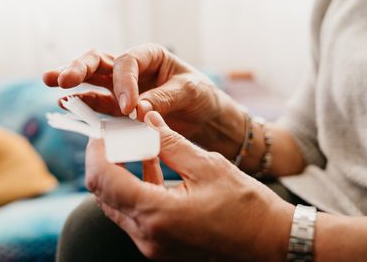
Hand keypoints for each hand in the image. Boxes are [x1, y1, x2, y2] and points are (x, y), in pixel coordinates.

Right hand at [42, 44, 220, 138]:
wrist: (204, 116)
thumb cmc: (200, 96)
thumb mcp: (189, 92)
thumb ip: (163, 98)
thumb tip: (136, 111)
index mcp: (151, 56)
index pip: (127, 62)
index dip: (124, 83)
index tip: (129, 108)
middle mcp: (133, 68)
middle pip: (100, 62)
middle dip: (80, 68)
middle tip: (63, 79)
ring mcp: (123, 87)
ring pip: (93, 79)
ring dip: (72, 81)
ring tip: (52, 83)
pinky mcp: (120, 107)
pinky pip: (99, 103)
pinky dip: (85, 104)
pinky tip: (68, 104)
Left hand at [85, 111, 293, 260]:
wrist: (269, 241)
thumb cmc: (246, 206)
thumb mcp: (207, 166)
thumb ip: (170, 142)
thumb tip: (147, 120)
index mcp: (157, 214)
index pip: (104, 180)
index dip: (97, 151)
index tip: (103, 131)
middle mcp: (147, 235)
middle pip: (104, 193)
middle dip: (105, 160)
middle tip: (117, 135)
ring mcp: (152, 244)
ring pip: (117, 204)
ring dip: (120, 173)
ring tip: (136, 145)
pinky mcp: (160, 245)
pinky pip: (135, 214)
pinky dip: (136, 188)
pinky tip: (152, 165)